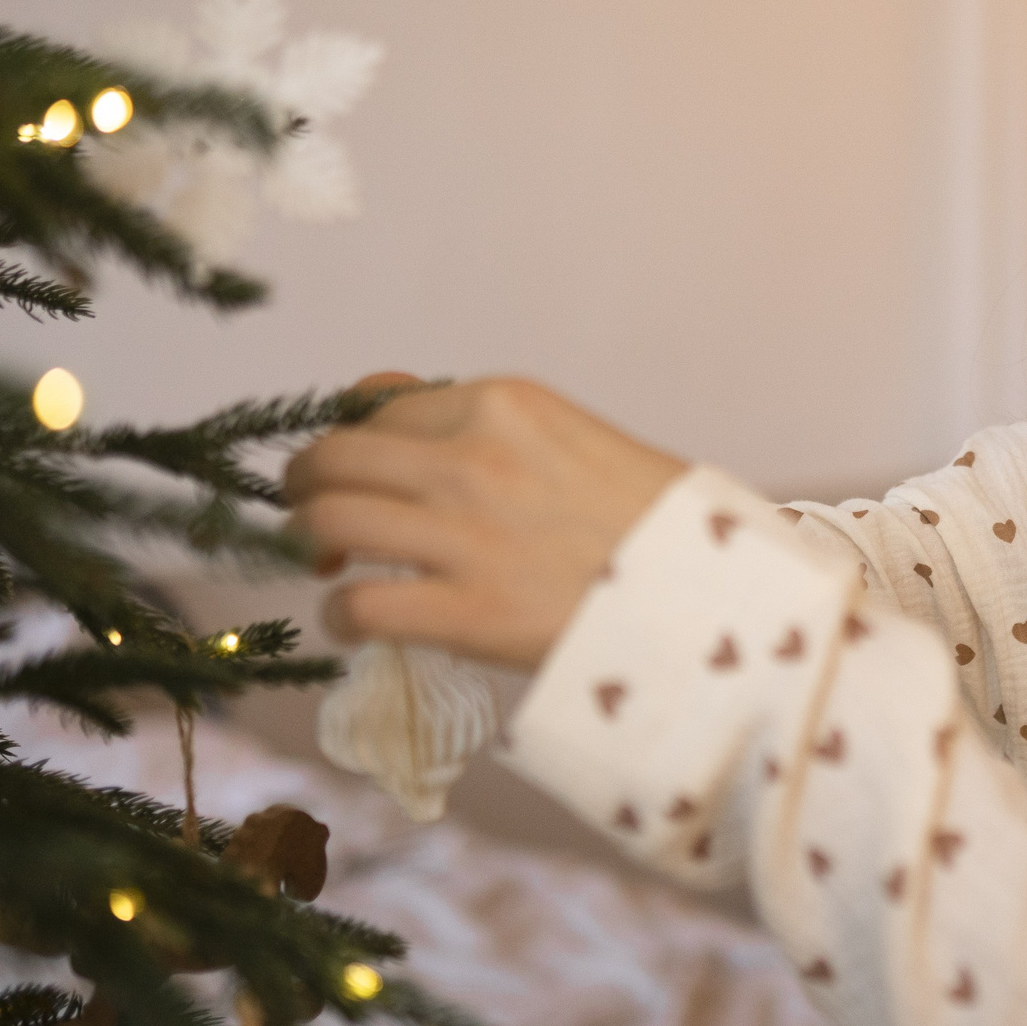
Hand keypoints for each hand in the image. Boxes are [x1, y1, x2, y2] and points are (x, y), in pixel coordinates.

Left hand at [284, 374, 686, 668]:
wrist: (720, 595)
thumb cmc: (664, 522)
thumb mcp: (577, 438)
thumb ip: (492, 424)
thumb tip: (394, 402)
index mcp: (507, 404)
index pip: (382, 404)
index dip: (354, 439)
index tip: (357, 469)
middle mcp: (473, 458)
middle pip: (335, 457)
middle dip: (306, 485)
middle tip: (313, 513)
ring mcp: (466, 535)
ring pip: (329, 522)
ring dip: (308, 543)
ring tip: (325, 563)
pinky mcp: (468, 613)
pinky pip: (357, 607)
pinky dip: (339, 618)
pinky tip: (356, 623)